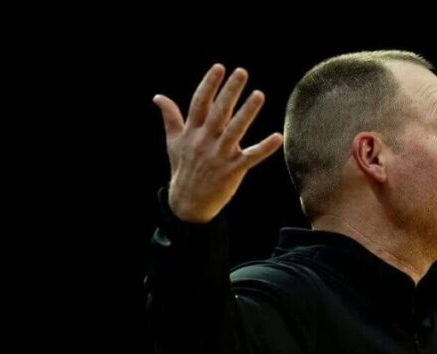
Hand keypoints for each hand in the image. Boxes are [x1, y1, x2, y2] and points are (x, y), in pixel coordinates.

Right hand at [153, 64, 283, 222]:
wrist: (188, 202)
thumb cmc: (182, 168)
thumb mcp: (173, 142)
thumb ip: (170, 117)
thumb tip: (158, 97)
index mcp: (192, 132)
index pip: (200, 103)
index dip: (209, 84)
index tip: (219, 67)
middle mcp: (205, 141)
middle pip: (218, 111)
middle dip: (230, 91)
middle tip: (241, 72)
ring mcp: (219, 155)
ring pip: (235, 130)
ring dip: (247, 112)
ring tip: (259, 94)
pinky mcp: (233, 170)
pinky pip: (251, 157)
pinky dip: (265, 148)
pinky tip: (278, 136)